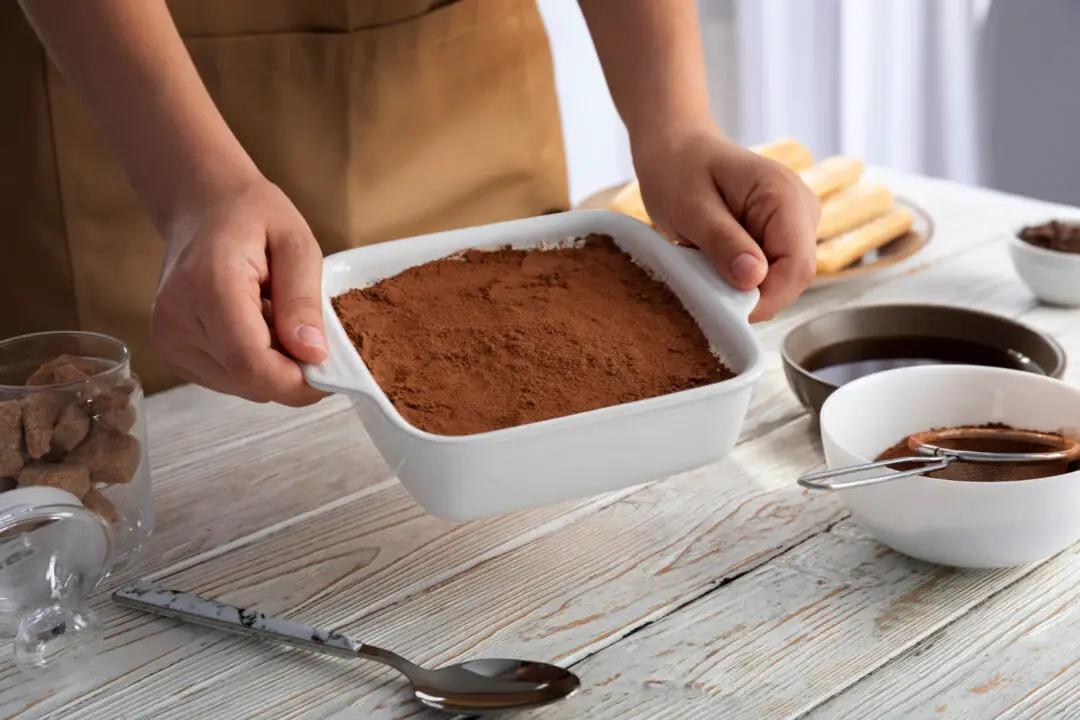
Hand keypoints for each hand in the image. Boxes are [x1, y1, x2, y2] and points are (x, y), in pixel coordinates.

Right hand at [151, 177, 328, 405]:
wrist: (200, 202)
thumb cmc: (251, 214)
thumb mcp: (296, 244)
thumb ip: (303, 301)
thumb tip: (313, 355)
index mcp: (210, 285)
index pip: (251, 363)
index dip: (295, 383)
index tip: (330, 376)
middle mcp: (177, 317)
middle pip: (246, 379)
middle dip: (289, 373)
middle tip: (310, 338)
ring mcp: (167, 336)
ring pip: (237, 384)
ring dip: (270, 368)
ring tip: (277, 321)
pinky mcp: (169, 348)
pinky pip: (223, 377)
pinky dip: (250, 364)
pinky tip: (256, 328)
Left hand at [632, 122, 820, 321]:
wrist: (676, 150)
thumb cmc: (678, 170)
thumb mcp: (690, 208)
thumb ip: (723, 242)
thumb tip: (754, 279)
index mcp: (784, 194)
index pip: (797, 265)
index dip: (767, 298)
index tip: (726, 309)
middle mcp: (801, 208)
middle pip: (794, 276)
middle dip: (754, 294)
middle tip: (707, 287)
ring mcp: (796, 222)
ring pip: (783, 278)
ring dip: (745, 286)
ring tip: (708, 266)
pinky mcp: (783, 235)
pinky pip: (771, 272)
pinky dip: (742, 278)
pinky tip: (716, 262)